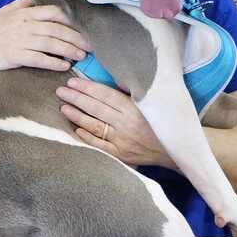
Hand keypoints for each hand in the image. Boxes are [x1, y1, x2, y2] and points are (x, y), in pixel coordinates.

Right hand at [0, 0, 90, 75]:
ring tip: (81, 56)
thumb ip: (20, 4)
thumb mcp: (3, 13)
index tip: (82, 29)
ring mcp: (20, 40)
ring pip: (51, 43)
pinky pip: (39, 59)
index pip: (53, 13)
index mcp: (24, 13)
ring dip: (69, 50)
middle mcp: (24, 24)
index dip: (70, 21)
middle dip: (76, 38)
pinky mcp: (15, 56)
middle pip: (57, 29)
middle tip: (90, 46)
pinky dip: (54, 63)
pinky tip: (64, 66)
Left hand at [56, 76, 172, 167]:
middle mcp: (127, 124)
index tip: (73, 81)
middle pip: (96, 108)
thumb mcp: (151, 105)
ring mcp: (122, 141)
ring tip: (63, 107)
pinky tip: (76, 128)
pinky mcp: (120, 155)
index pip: (105, 94)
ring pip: (94, 126)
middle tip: (61, 91)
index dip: (88, 87)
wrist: (175, 151)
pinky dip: (87, 136)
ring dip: (77, 116)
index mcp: (135, 108)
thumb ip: (132, 94)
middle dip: (76, 98)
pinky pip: (99, 145)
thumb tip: (112, 83)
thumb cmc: (161, 124)